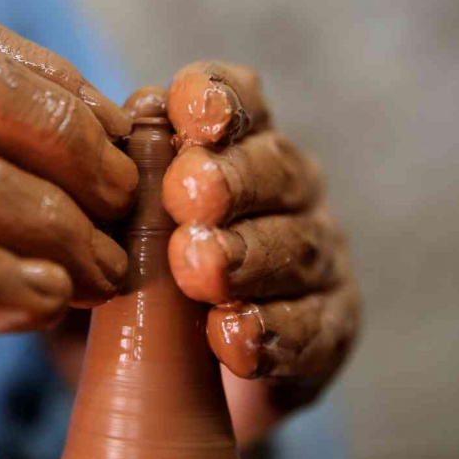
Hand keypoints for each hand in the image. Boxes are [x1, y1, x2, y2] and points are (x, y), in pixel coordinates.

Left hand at [162, 62, 360, 446]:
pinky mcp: (329, 329)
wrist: (187, 359)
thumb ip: (135, 164)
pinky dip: (270, 333)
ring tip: (197, 270)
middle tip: (186, 196)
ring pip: (296, 249)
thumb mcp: (129, 214)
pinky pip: (311, 329)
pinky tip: (229, 337)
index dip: (220, 99)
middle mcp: (290, 194)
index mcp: (243, 149)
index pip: (242, 104)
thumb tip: (141, 107)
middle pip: (275, 171)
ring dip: (245, 257)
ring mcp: (316, 261)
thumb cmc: (151, 264)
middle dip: (232, 181)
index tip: (190, 114)